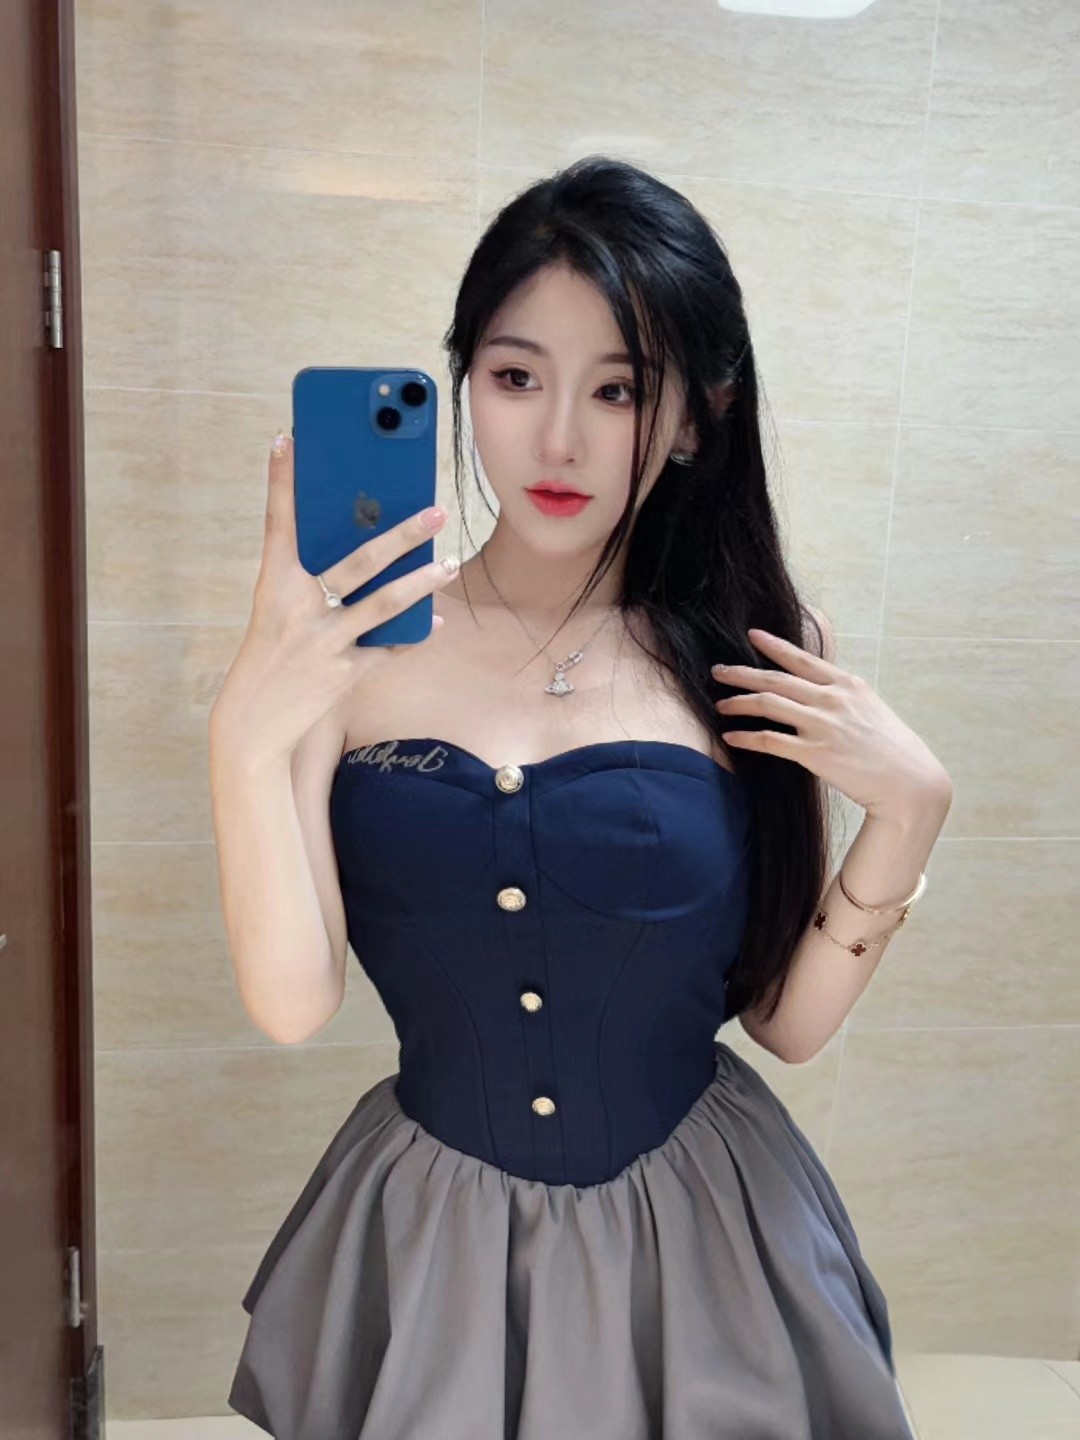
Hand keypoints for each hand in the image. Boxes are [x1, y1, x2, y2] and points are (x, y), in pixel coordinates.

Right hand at [209, 433, 457, 767]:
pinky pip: (387, 648)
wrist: (252, 725)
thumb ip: (308, 581)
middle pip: (356, 562)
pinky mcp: (343, 674)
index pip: (279, 524)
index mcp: (272, 586)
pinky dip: (412, 634)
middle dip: (400, 534)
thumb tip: (357, 548)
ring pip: (382, 605)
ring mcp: (322, 643)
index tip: (289, 439)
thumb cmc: (269, 657)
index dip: (283, 482)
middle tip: (434, 510)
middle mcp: (297, 609)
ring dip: (421, 583)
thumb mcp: (276, 613)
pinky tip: (434, 622)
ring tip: (448, 563)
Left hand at [712, 627, 951, 818]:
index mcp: (847, 684)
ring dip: (738, 702)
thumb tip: (818, 691)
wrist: (910, 782)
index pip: (802, 659)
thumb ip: (843, 697)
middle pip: (776, 679)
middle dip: (742, 672)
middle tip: (718, 670)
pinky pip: (770, 740)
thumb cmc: (892, 749)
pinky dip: (746, 737)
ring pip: (768, 704)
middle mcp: (832, 699)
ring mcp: (822, 725)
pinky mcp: (814, 753)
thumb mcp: (871, 709)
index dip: (774, 645)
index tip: (752, 635)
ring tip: (720, 704)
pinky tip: (731, 736)